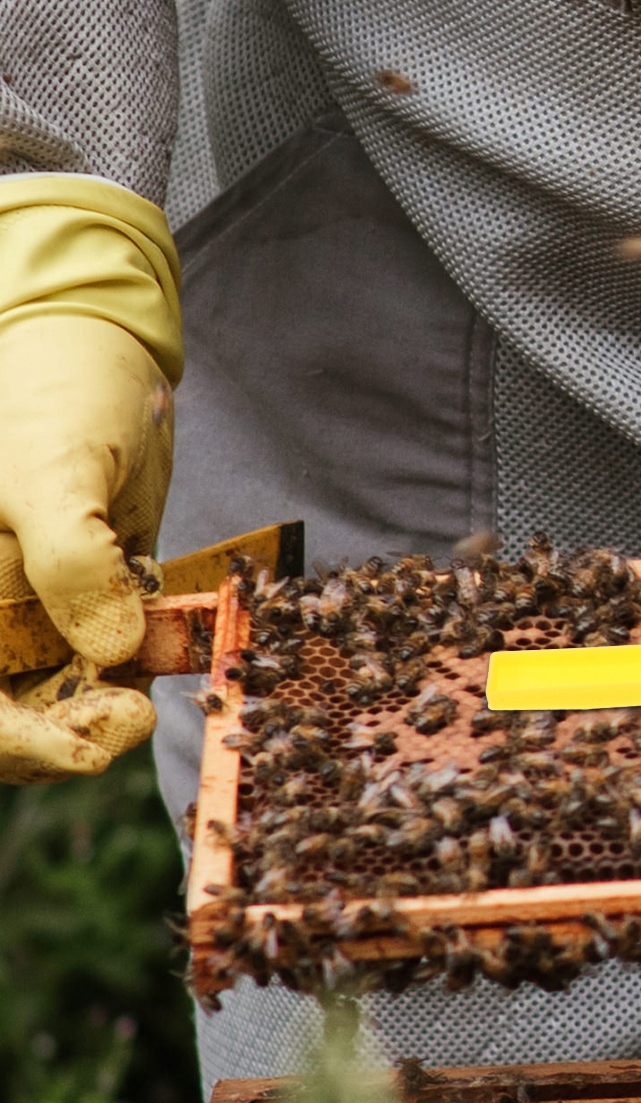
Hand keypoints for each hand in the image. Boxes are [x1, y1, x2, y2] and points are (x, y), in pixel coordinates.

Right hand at [0, 178, 181, 780]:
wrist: (102, 354)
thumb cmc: (58, 391)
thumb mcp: (55, 464)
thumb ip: (71, 556)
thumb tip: (111, 653)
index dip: (16, 741)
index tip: (82, 747)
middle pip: (6, 718)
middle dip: (65, 734)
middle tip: (129, 714)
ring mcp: (28, 618)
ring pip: (55, 705)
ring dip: (103, 710)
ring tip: (145, 684)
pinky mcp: (86, 612)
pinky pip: (104, 670)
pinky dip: (134, 674)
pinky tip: (162, 645)